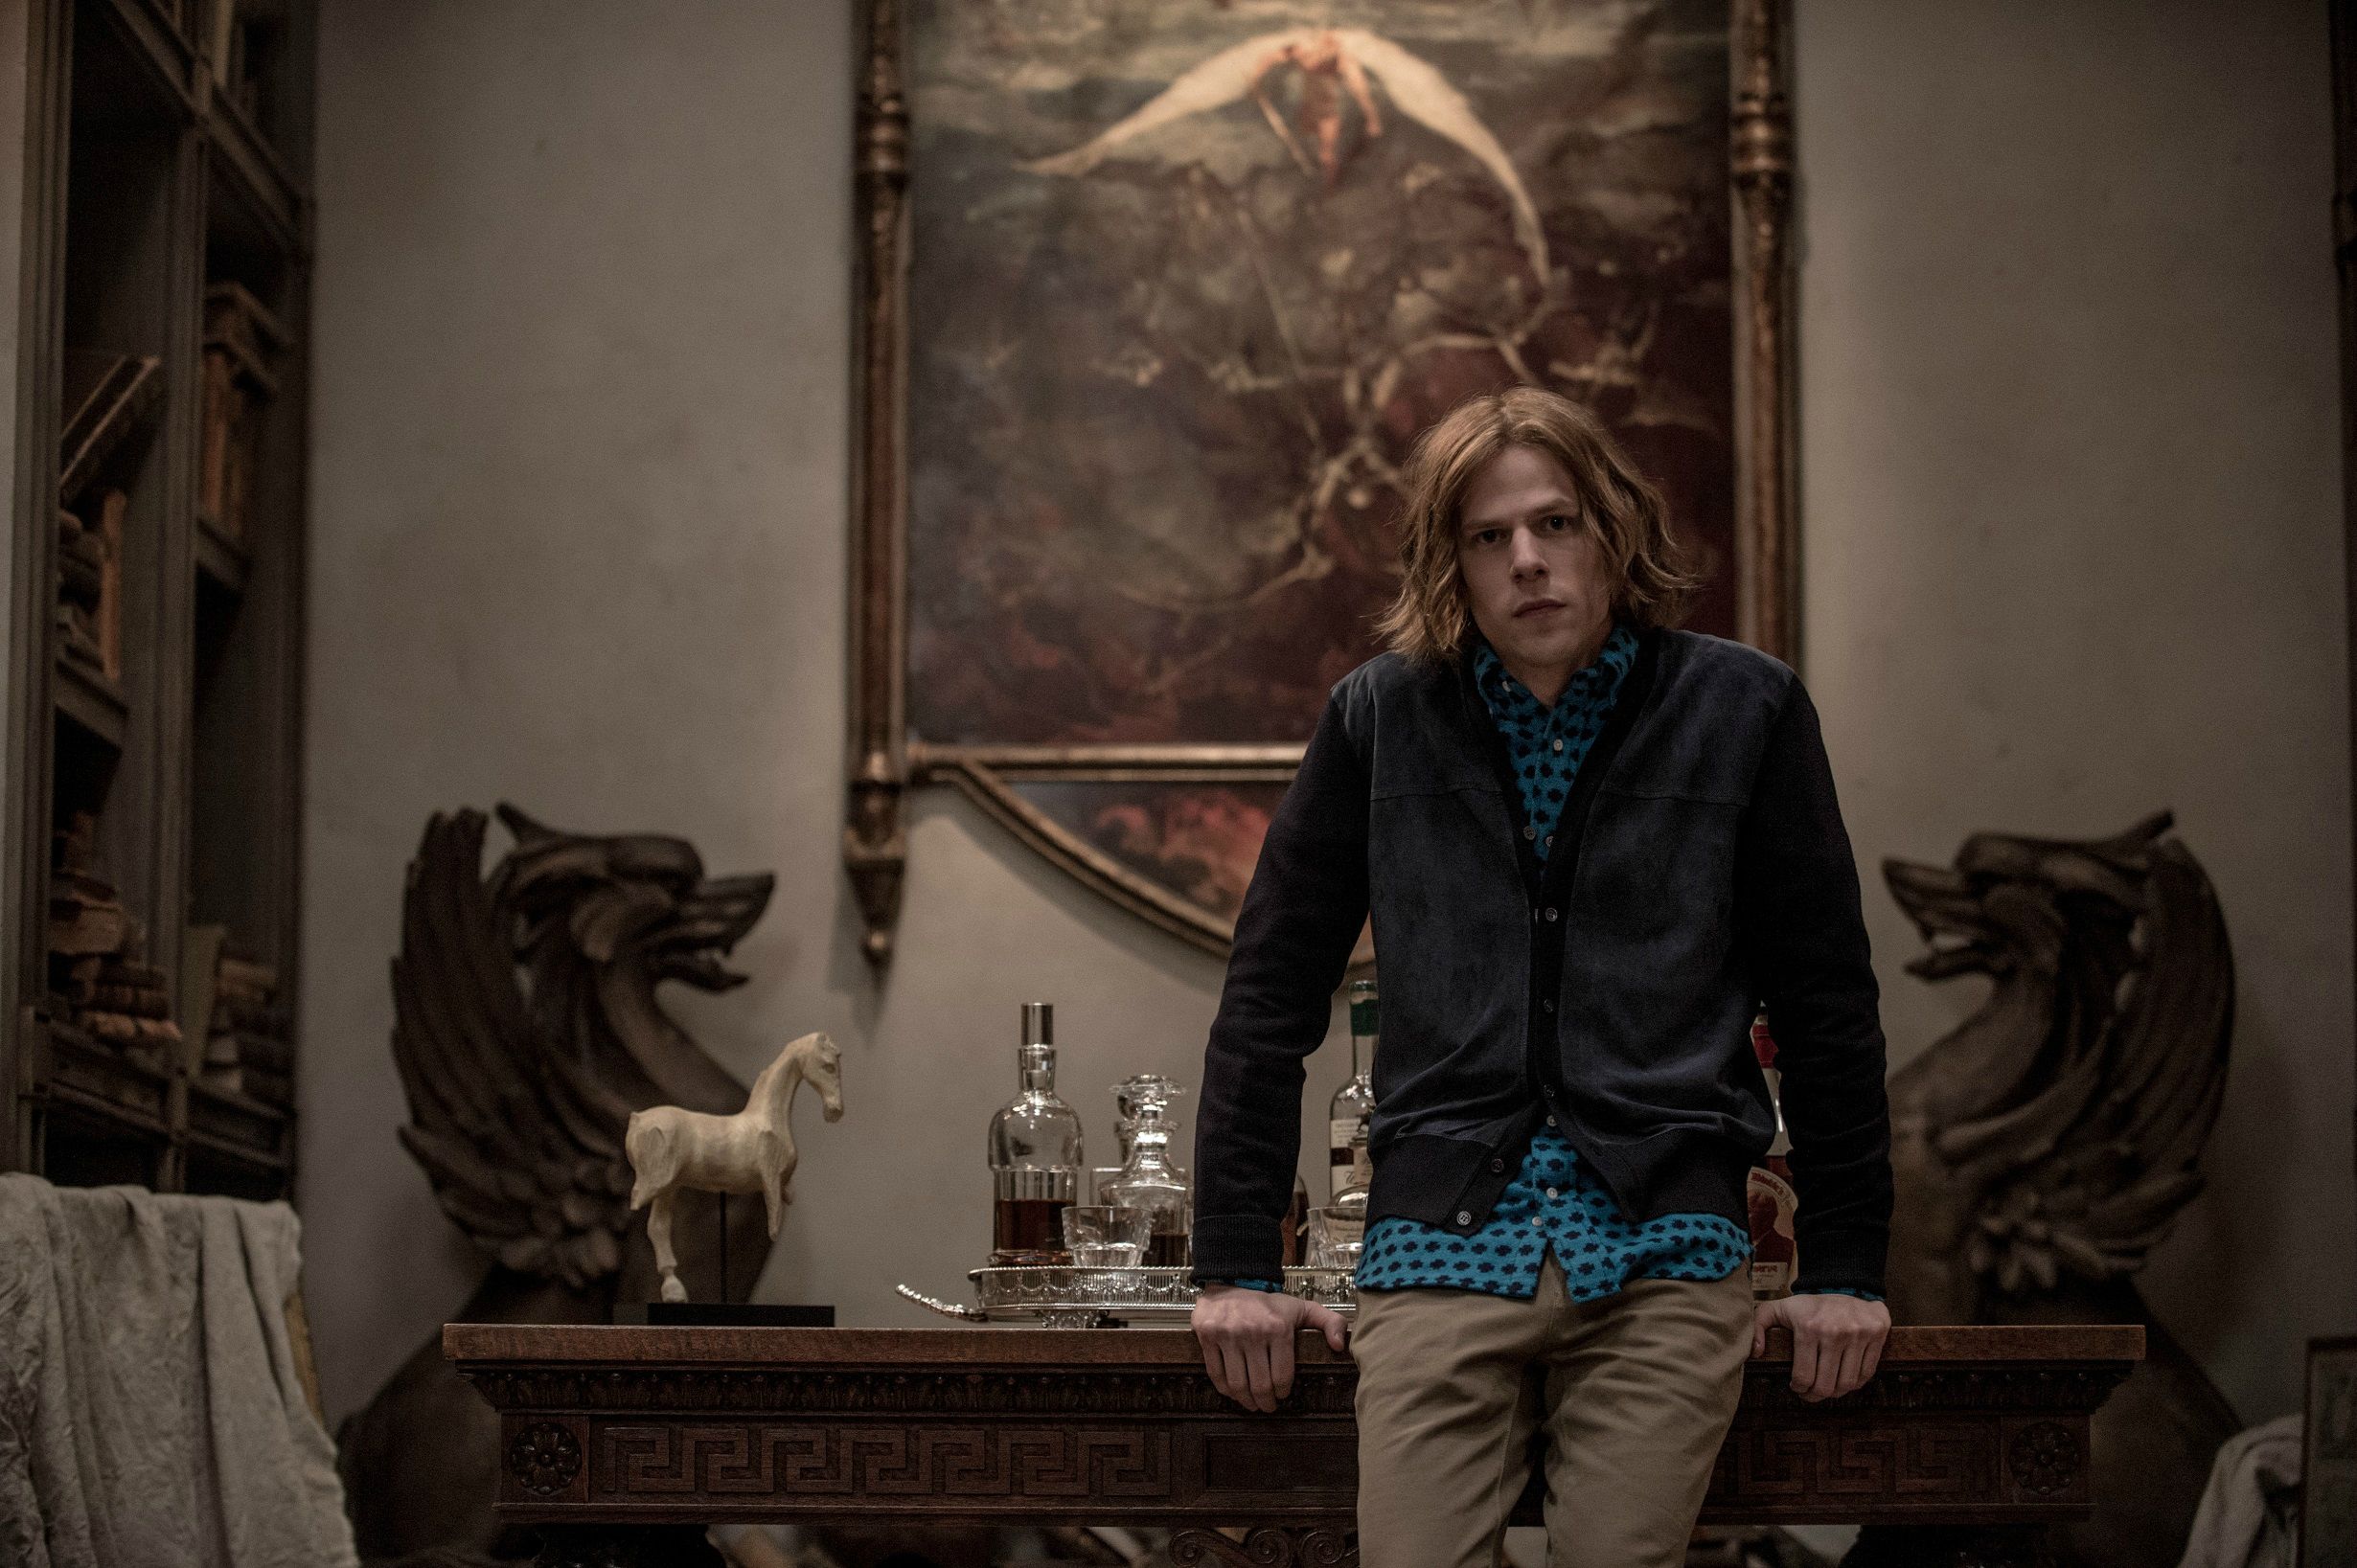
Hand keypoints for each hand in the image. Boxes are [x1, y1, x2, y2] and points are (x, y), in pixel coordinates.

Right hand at [1191, 1284, 1350, 1412]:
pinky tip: (1233, 1392)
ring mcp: (1227, 1335)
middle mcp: (1252, 1332)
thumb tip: (1339, 1345)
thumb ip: (1329, 1322)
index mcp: (1278, 1328)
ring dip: (1245, 1401)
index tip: (1282, 1395)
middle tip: (1267, 1406)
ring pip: (1237, 1383)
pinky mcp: (1208, 1336)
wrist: (1232, 1279)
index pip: (1282, 1376)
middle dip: (1265, 1402)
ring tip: (1251, 1403)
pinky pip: (1216, 1373)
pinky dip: (1225, 1389)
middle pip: (1259, 1385)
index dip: (1283, 1392)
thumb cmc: (1268, 1301)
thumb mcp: (1302, 1307)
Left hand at [1753, 1292, 1889, 1401]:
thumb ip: (1758, 1327)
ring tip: (1828, 1388)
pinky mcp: (1877, 1335)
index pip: (1804, 1376)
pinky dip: (1856, 1383)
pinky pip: (1867, 1373)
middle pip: (1827, 1385)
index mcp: (1808, 1328)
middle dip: (1816, 1396)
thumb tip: (1755, 1353)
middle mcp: (1834, 1332)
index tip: (1797, 1388)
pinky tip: (1844, 1378)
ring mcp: (1858, 1334)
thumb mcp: (1777, 1308)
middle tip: (1811, 1394)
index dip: (1799, 1389)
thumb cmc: (1808, 1305)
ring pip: (1848, 1383)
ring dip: (1837, 1393)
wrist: (1844, 1283)